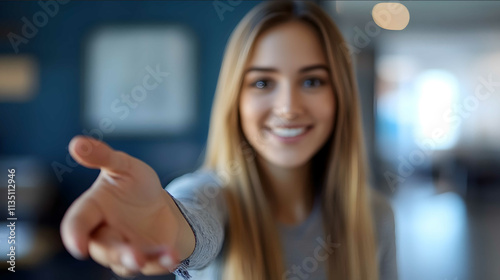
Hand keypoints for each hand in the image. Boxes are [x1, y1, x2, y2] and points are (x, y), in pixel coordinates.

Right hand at [60, 136, 194, 276]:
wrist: (159, 203)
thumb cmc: (134, 184)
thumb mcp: (123, 166)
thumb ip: (102, 157)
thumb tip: (77, 143)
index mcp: (93, 210)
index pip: (77, 223)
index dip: (74, 235)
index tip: (77, 246)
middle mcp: (104, 234)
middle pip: (102, 248)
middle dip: (115, 253)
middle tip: (132, 255)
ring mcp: (123, 250)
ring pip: (124, 263)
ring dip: (135, 261)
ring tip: (144, 259)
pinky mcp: (144, 259)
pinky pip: (151, 265)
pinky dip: (162, 262)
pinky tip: (172, 257)